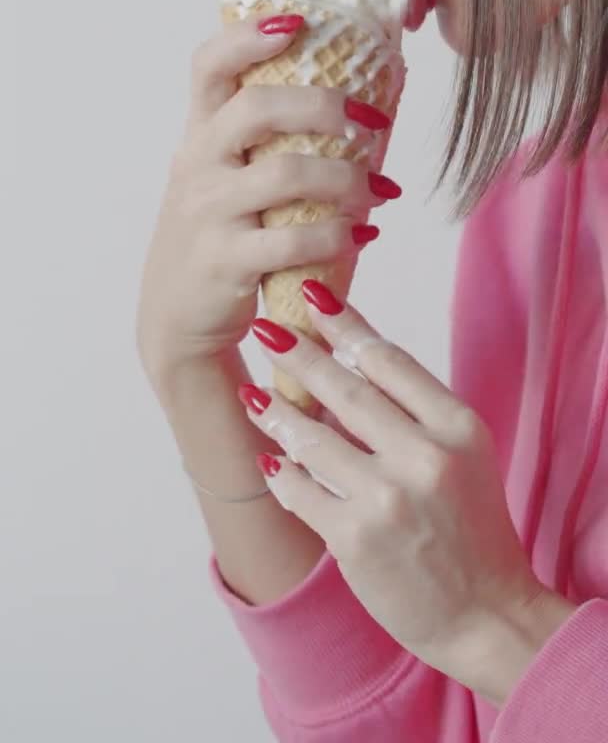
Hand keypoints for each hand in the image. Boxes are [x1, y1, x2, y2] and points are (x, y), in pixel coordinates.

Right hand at [136, 13, 397, 394]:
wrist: (176, 317)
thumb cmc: (217, 237)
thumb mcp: (220, 179)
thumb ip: (260, 144)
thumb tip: (352, 108)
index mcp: (200, 136)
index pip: (208, 66)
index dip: (248, 36)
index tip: (298, 21)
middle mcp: (199, 165)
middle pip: (258, 107)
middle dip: (327, 107)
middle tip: (372, 124)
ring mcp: (209, 212)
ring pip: (288, 173)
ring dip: (349, 180)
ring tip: (378, 193)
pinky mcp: (225, 261)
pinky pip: (294, 239)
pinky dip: (339, 235)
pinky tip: (361, 237)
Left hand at [241, 281, 548, 694]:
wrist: (486, 613)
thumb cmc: (473, 527)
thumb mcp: (466, 454)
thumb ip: (419, 410)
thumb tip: (355, 357)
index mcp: (457, 427)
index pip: (389, 360)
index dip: (346, 325)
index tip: (313, 297)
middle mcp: (424, 457)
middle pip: (346, 389)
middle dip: (300, 353)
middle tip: (267, 327)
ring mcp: (387, 499)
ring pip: (312, 438)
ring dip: (276, 411)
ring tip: (253, 392)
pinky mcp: (354, 539)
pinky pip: (301, 490)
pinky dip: (281, 472)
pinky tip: (268, 457)